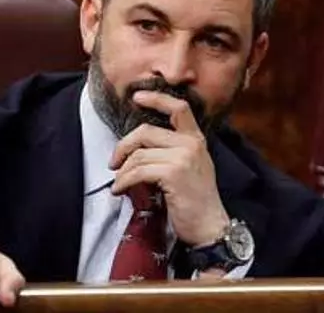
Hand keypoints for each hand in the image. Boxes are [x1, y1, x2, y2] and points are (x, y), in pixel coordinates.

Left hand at [110, 90, 228, 247]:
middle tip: (113, 162)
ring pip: (138, 154)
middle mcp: (192, 143)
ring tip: (119, 183)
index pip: (178, 107)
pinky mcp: (174, 173)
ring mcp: (184, 157)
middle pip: (145, 131)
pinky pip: (138, 171)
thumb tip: (138, 146)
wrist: (210, 226)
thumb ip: (173, 150)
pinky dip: (123, 181)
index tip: (137, 97)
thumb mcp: (191, 167)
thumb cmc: (196, 201)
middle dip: (123, 146)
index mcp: (196, 139)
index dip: (156, 99)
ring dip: (121, 171)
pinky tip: (120, 190)